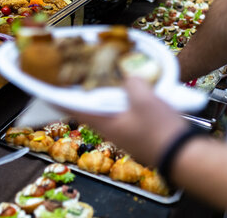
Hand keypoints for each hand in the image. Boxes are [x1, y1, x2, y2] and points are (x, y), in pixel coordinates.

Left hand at [67, 77, 187, 166]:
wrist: (182, 154)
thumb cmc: (159, 131)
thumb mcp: (144, 99)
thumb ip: (131, 82)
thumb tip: (129, 76)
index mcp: (103, 122)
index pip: (72, 107)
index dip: (56, 96)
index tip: (44, 88)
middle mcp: (108, 128)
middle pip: (88, 105)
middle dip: (81, 89)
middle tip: (75, 72)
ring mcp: (122, 130)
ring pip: (105, 107)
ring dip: (102, 92)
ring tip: (100, 74)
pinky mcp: (135, 130)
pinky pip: (121, 110)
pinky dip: (119, 98)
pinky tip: (127, 87)